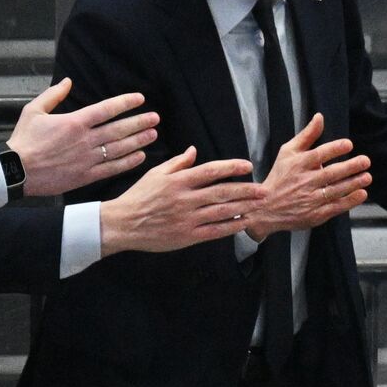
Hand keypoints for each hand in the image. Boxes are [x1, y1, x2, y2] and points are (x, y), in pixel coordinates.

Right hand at [7, 79, 159, 196]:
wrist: (16, 171)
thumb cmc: (23, 140)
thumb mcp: (34, 110)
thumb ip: (54, 95)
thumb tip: (68, 81)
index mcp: (74, 122)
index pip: (106, 109)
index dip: (126, 103)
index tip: (140, 99)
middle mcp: (84, 140)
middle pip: (118, 129)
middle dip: (139, 122)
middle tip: (155, 118)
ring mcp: (86, 159)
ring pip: (119, 149)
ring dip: (138, 141)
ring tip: (153, 134)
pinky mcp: (85, 176)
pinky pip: (112, 168)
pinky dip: (127, 162)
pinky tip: (140, 156)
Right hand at [100, 147, 264, 254]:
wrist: (122, 224)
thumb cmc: (138, 197)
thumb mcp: (155, 174)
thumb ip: (177, 163)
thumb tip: (194, 150)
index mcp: (178, 181)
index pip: (211, 171)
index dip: (232, 167)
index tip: (248, 166)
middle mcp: (185, 199)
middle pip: (222, 192)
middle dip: (246, 190)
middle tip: (264, 189)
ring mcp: (187, 219)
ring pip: (221, 212)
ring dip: (243, 208)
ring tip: (259, 205)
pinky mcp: (186, 236)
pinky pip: (213, 231)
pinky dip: (230, 227)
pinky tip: (243, 223)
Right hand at [245, 113, 370, 239]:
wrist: (265, 208)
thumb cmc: (280, 176)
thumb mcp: (288, 152)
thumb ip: (307, 135)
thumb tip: (320, 117)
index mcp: (298, 165)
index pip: (318, 155)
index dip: (334, 149)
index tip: (348, 144)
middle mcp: (304, 182)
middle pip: (330, 174)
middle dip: (349, 167)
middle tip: (365, 161)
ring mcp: (310, 200)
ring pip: (335, 191)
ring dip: (353, 183)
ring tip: (367, 176)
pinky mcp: (315, 215)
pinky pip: (335, 207)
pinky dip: (349, 201)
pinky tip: (361, 194)